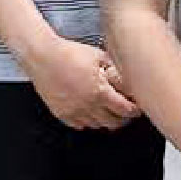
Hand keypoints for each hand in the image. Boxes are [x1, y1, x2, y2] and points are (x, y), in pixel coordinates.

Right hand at [22, 34, 138, 130]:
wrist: (43, 57)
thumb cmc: (70, 53)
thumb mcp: (99, 56)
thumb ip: (114, 69)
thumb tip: (127, 77)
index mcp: (100, 92)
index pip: (124, 110)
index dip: (134, 111)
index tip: (137, 108)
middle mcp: (88, 106)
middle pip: (112, 123)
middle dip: (122, 118)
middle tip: (125, 112)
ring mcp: (74, 112)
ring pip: (96, 126)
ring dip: (105, 120)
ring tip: (108, 111)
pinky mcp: (61, 114)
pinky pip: (79, 125)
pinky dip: (87, 121)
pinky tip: (90, 112)